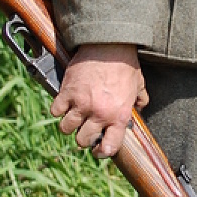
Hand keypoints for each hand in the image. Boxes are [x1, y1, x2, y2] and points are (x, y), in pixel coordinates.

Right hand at [50, 43, 147, 157]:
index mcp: (119, 116)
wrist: (109, 45)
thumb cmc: (125, 65)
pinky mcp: (67, 92)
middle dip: (84, 138)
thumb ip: (140, 101)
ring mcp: (81, 104)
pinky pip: (55, 111)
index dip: (103, 151)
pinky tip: (64, 105)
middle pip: (83, 141)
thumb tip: (139, 109)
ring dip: (69, 126)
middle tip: (86, 129)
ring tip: (74, 118)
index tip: (100, 149)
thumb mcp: (139, 85)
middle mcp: (99, 114)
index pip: (109, 147)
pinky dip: (58, 110)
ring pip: (66, 129)